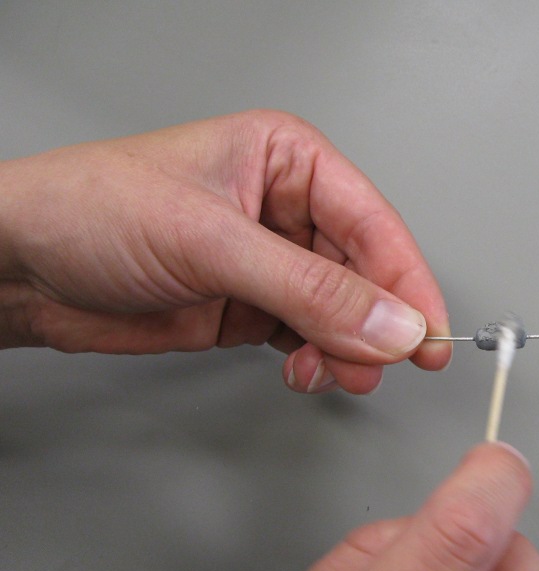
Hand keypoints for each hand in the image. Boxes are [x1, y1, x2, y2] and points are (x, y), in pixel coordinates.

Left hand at [0, 110, 451, 393]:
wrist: (21, 267)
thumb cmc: (92, 210)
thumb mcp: (212, 242)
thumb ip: (310, 290)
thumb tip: (393, 323)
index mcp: (289, 160)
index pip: (373, 224)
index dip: (407, 281)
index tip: (428, 333)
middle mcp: (288, 210)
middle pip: (366, 274)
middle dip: (376, 324)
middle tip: (382, 363)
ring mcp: (271, 263)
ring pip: (343, 314)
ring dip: (346, 350)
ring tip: (332, 372)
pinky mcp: (252, 308)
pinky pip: (310, 338)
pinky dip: (317, 361)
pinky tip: (305, 371)